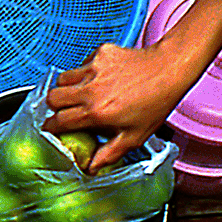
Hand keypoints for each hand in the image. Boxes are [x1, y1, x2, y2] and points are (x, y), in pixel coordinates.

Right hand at [44, 0, 221, 172]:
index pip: (58, 121)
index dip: (52, 128)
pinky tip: (102, 79)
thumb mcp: (135, 137)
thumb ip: (108, 153)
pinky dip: (85, 73)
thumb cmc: (156, 102)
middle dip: (55, 107)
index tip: (53, 129)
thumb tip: (90, 168)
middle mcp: (91, 89)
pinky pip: (81, 64)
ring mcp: (94, 68)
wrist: (169, 69)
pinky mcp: (100, 53)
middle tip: (66, 112)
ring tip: (82, 95)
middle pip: (52, 98)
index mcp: (97, 112)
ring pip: (63, 79)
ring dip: (67, 89)